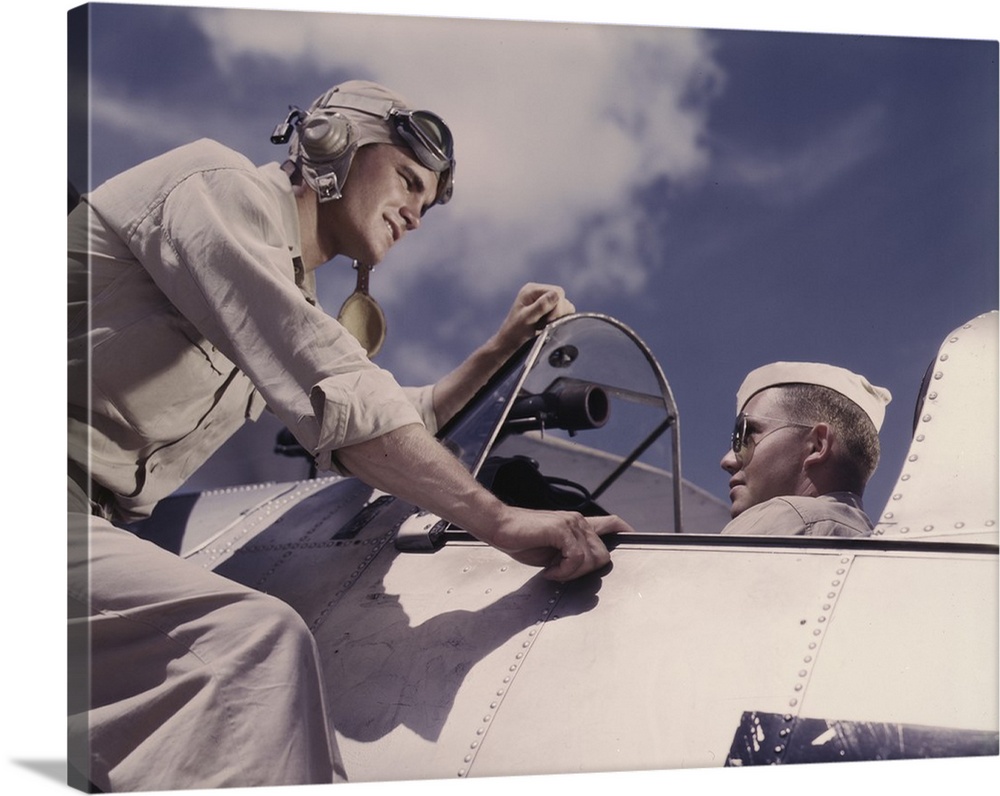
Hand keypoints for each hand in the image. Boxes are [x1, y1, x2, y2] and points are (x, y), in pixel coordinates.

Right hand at [486, 507, 628, 581]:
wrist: (498, 526)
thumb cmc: (520, 539)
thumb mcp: (551, 550)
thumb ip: (569, 554)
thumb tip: (582, 567)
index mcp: (577, 524)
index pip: (611, 523)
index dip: (625, 532)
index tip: (632, 539)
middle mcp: (578, 521)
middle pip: (603, 554)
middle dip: (585, 571)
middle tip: (561, 573)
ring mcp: (571, 524)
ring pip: (591, 559)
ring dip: (571, 572)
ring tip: (552, 570)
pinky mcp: (561, 529)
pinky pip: (576, 559)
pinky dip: (563, 571)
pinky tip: (549, 570)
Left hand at [494, 283, 575, 352]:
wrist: (510, 341)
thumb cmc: (515, 331)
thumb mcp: (527, 318)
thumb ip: (541, 306)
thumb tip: (557, 294)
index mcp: (532, 290)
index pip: (557, 291)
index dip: (557, 307)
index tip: (548, 320)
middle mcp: (539, 292)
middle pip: (562, 297)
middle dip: (557, 312)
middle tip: (545, 324)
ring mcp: (543, 300)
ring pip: (564, 304)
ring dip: (558, 317)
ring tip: (544, 325)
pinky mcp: (548, 309)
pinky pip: (562, 311)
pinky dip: (558, 319)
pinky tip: (547, 325)